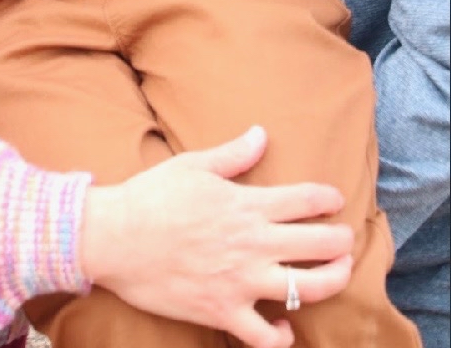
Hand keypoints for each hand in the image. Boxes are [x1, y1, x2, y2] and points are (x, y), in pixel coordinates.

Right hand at [80, 125, 353, 347]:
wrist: (114, 237)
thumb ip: (233, 154)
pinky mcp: (223, 312)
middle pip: (318, 245)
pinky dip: (282, 336)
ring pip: (307, 289)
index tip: (335, 199)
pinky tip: (287, 327)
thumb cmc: (151, 196)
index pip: (304, 200)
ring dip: (332, 282)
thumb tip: (261, 133)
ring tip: (339, 274)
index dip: (327, 199)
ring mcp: (241, 281)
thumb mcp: (193, 165)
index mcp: (246, 205)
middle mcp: (252, 244)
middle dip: (341, 241)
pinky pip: (265, 336)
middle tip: (346, 239)